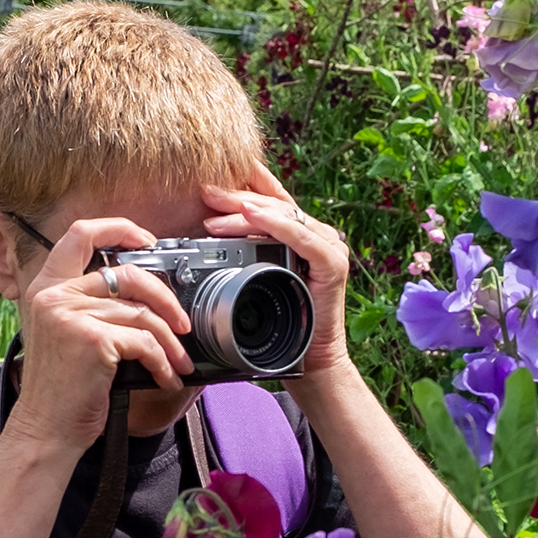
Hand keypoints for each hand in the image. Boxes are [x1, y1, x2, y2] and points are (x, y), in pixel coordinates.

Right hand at [7, 217, 195, 452]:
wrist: (46, 430)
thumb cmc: (61, 390)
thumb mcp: (65, 335)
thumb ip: (89, 306)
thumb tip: (145, 294)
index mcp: (46, 288)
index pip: (80, 234)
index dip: (118, 228)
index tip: (147, 239)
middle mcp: (54, 296)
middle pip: (128, 274)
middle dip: (165, 297)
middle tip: (182, 322)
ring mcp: (71, 315)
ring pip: (142, 314)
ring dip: (170, 342)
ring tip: (178, 362)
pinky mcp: (92, 339)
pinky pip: (144, 342)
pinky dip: (163, 363)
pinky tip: (166, 378)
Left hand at [203, 159, 351, 374]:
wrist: (308, 362)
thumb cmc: (280, 327)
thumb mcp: (254, 284)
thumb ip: (241, 258)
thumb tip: (205, 234)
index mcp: (300, 237)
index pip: (272, 201)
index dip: (247, 184)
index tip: (215, 176)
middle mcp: (317, 236)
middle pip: (275, 205)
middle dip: (238, 197)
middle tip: (207, 192)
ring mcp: (328, 247)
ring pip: (284, 216)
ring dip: (248, 211)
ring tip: (218, 209)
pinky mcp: (333, 263)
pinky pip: (301, 236)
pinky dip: (275, 225)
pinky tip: (252, 216)